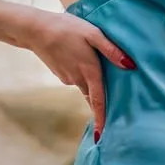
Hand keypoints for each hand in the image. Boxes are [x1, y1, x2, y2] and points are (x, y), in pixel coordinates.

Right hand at [26, 9, 134, 140]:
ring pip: (84, 84)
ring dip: (91, 82)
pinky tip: (79, 58)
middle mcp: (77, 79)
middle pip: (93, 95)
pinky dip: (81, 73)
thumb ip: (111, 50)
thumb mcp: (93, 33)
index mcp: (89, 71)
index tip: (102, 135)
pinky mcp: (60, 73)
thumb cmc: (66, 28)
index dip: (101, 118)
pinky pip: (76, 77)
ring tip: (95, 67)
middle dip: (100, 104)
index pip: (98, 101)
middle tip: (114, 105)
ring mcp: (67, 78)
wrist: (35, 29)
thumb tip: (130, 66)